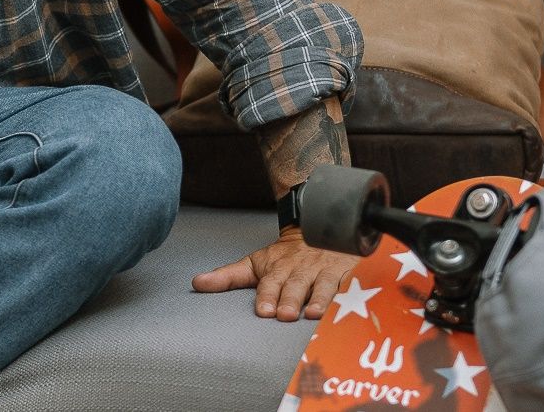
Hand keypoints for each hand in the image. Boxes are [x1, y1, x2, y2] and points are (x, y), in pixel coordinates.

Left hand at [190, 228, 357, 320]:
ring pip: (322, 285)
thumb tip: (196, 283)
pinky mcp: (345, 274)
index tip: (262, 311)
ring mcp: (323, 272)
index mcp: (276, 269)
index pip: (269, 283)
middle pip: (294, 286)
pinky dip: (348, 295)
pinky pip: (348, 284)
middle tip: (284, 315)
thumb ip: (227, 276)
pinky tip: (347, 306)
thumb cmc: (284, 257)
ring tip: (312, 314)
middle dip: (289, 300)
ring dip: (317, 299)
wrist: (315, 227)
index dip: (266, 297)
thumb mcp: (254, 264)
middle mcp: (299, 270)